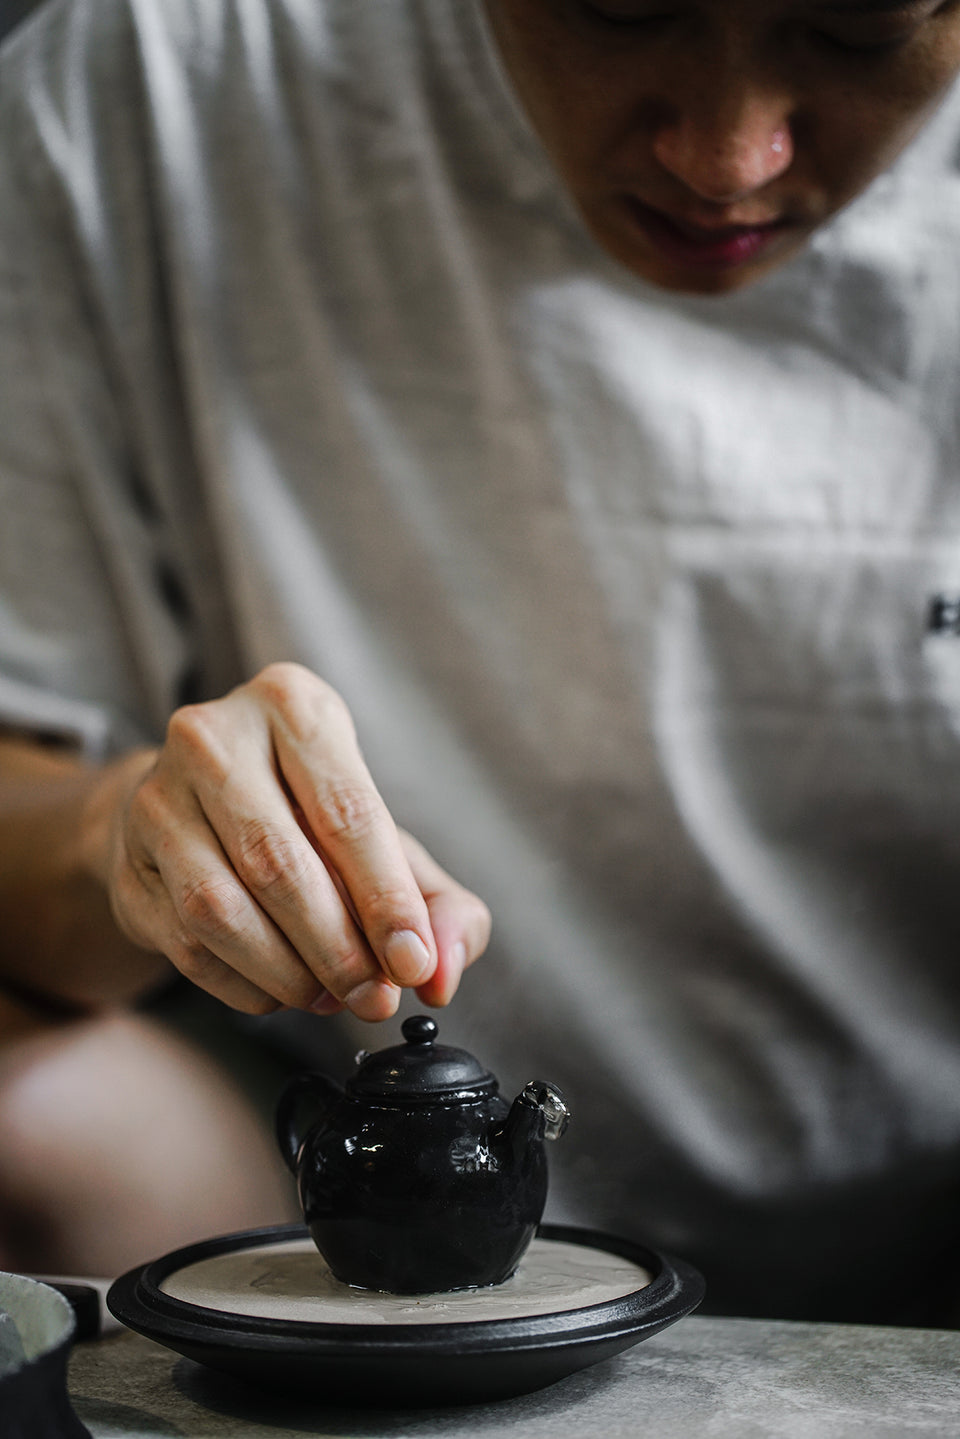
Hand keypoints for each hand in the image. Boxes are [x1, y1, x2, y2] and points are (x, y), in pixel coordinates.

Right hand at [91, 664, 489, 1019]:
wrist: (198, 805)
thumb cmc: (309, 817)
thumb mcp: (385, 839)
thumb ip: (439, 903)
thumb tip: (443, 971)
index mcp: (292, 704)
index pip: (347, 813)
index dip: (386, 900)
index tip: (413, 964)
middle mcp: (214, 738)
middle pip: (279, 864)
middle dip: (338, 949)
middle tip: (374, 998)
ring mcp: (157, 798)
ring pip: (220, 909)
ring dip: (286, 974)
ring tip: (329, 997)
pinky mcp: (127, 861)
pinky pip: (185, 943)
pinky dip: (242, 985)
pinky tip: (279, 992)